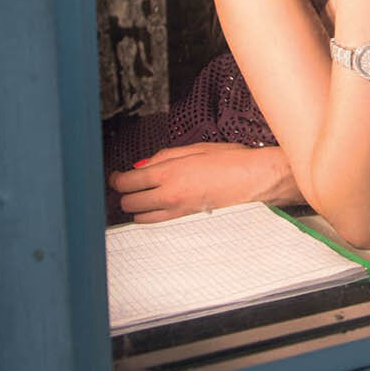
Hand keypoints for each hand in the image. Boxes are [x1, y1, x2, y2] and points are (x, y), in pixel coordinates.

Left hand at [108, 143, 299, 222]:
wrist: (253, 179)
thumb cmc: (229, 160)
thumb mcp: (193, 148)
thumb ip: (163, 157)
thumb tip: (142, 166)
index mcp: (169, 172)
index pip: (128, 181)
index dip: (116, 179)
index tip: (116, 175)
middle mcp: (169, 194)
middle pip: (129, 201)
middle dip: (124, 192)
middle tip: (127, 183)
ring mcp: (176, 210)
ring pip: (139, 216)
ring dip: (135, 206)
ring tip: (139, 195)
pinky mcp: (185, 219)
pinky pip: (155, 222)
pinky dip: (148, 215)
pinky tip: (152, 206)